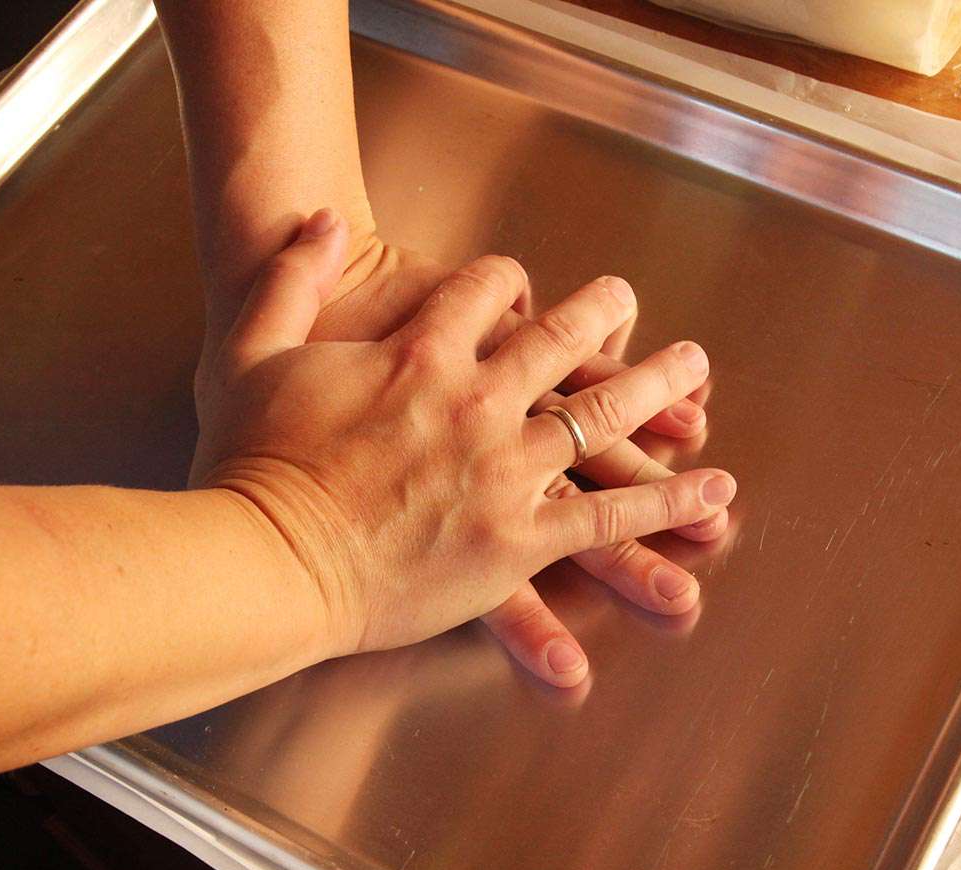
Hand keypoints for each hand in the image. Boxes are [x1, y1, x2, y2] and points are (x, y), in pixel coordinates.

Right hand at [192, 211, 735, 668]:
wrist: (266, 559)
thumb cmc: (250, 467)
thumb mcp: (247, 353)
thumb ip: (289, 279)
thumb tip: (313, 220)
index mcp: (418, 355)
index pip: (482, 293)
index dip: (502, 281)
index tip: (515, 280)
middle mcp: (476, 401)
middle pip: (559, 340)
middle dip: (599, 314)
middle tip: (627, 298)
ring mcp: (506, 469)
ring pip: (602, 417)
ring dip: (657, 390)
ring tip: (697, 373)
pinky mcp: (521, 538)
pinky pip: (610, 515)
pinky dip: (667, 502)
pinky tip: (713, 492)